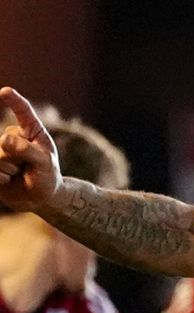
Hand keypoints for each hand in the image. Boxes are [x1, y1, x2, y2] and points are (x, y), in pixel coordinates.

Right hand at [0, 87, 61, 211]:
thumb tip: (2, 139)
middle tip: (27, 167)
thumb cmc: (48, 177)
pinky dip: (0, 178)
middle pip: (3, 143)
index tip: (5, 92)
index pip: (23, 112)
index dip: (14, 101)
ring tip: (18, 173)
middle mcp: (12, 137)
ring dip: (8, 170)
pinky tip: (7, 181)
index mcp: (31, 131)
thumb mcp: (44, 163)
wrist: (40, 199)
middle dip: (16, 159)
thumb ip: (26, 150)